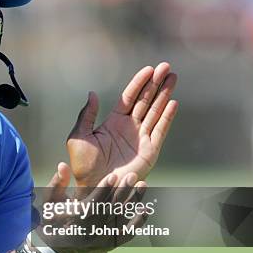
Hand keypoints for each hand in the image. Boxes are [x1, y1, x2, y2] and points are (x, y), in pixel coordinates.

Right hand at [39, 163, 147, 252]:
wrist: (55, 251)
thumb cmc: (52, 221)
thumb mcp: (49, 202)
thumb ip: (57, 183)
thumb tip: (62, 165)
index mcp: (74, 220)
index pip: (93, 203)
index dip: (104, 189)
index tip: (113, 175)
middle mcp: (90, 231)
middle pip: (110, 209)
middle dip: (122, 191)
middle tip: (132, 175)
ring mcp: (101, 239)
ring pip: (121, 219)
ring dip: (133, 202)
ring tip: (143, 185)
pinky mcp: (109, 244)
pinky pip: (128, 233)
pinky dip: (138, 221)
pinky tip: (146, 208)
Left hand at [66, 62, 177, 185]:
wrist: (93, 186)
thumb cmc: (82, 165)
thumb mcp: (79, 136)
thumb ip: (86, 115)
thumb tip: (92, 93)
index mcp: (113, 122)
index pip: (129, 97)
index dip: (139, 83)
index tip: (148, 69)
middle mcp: (129, 127)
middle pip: (146, 100)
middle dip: (156, 83)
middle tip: (166, 66)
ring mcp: (141, 138)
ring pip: (156, 111)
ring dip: (165, 94)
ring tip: (173, 77)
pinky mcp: (150, 151)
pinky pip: (160, 130)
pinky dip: (167, 117)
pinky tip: (173, 102)